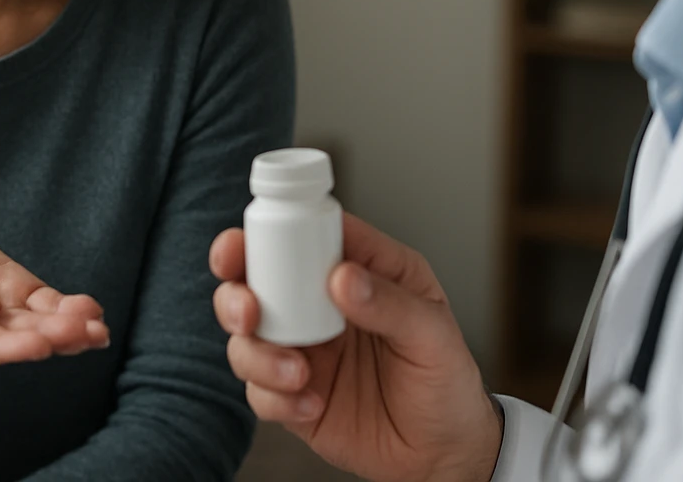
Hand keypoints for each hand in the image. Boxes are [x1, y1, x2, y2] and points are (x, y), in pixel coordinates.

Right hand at [0, 204, 108, 380]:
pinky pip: (39, 301)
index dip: (6, 346)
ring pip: (32, 323)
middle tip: (84, 332)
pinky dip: (64, 307)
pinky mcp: (5, 284)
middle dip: (48, 336)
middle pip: (11, 339)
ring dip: (66, 326)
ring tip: (97, 326)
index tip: (38, 345)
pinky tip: (92, 312)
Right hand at [211, 214, 500, 481]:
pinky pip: (258, 392)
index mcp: (358, 269)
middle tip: (249, 311)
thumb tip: (343, 277)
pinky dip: (274, 399)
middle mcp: (320, 304)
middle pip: (254, 279)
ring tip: (299, 374)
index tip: (250, 244)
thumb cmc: (446, 381)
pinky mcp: (291, 394)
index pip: (308, 234)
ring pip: (246, 338)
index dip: (272, 230)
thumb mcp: (434, 334)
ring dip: (258, 355)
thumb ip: (392, 304)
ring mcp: (302, 348)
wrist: (442, 452)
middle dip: (236, 291)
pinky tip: (311, 405)